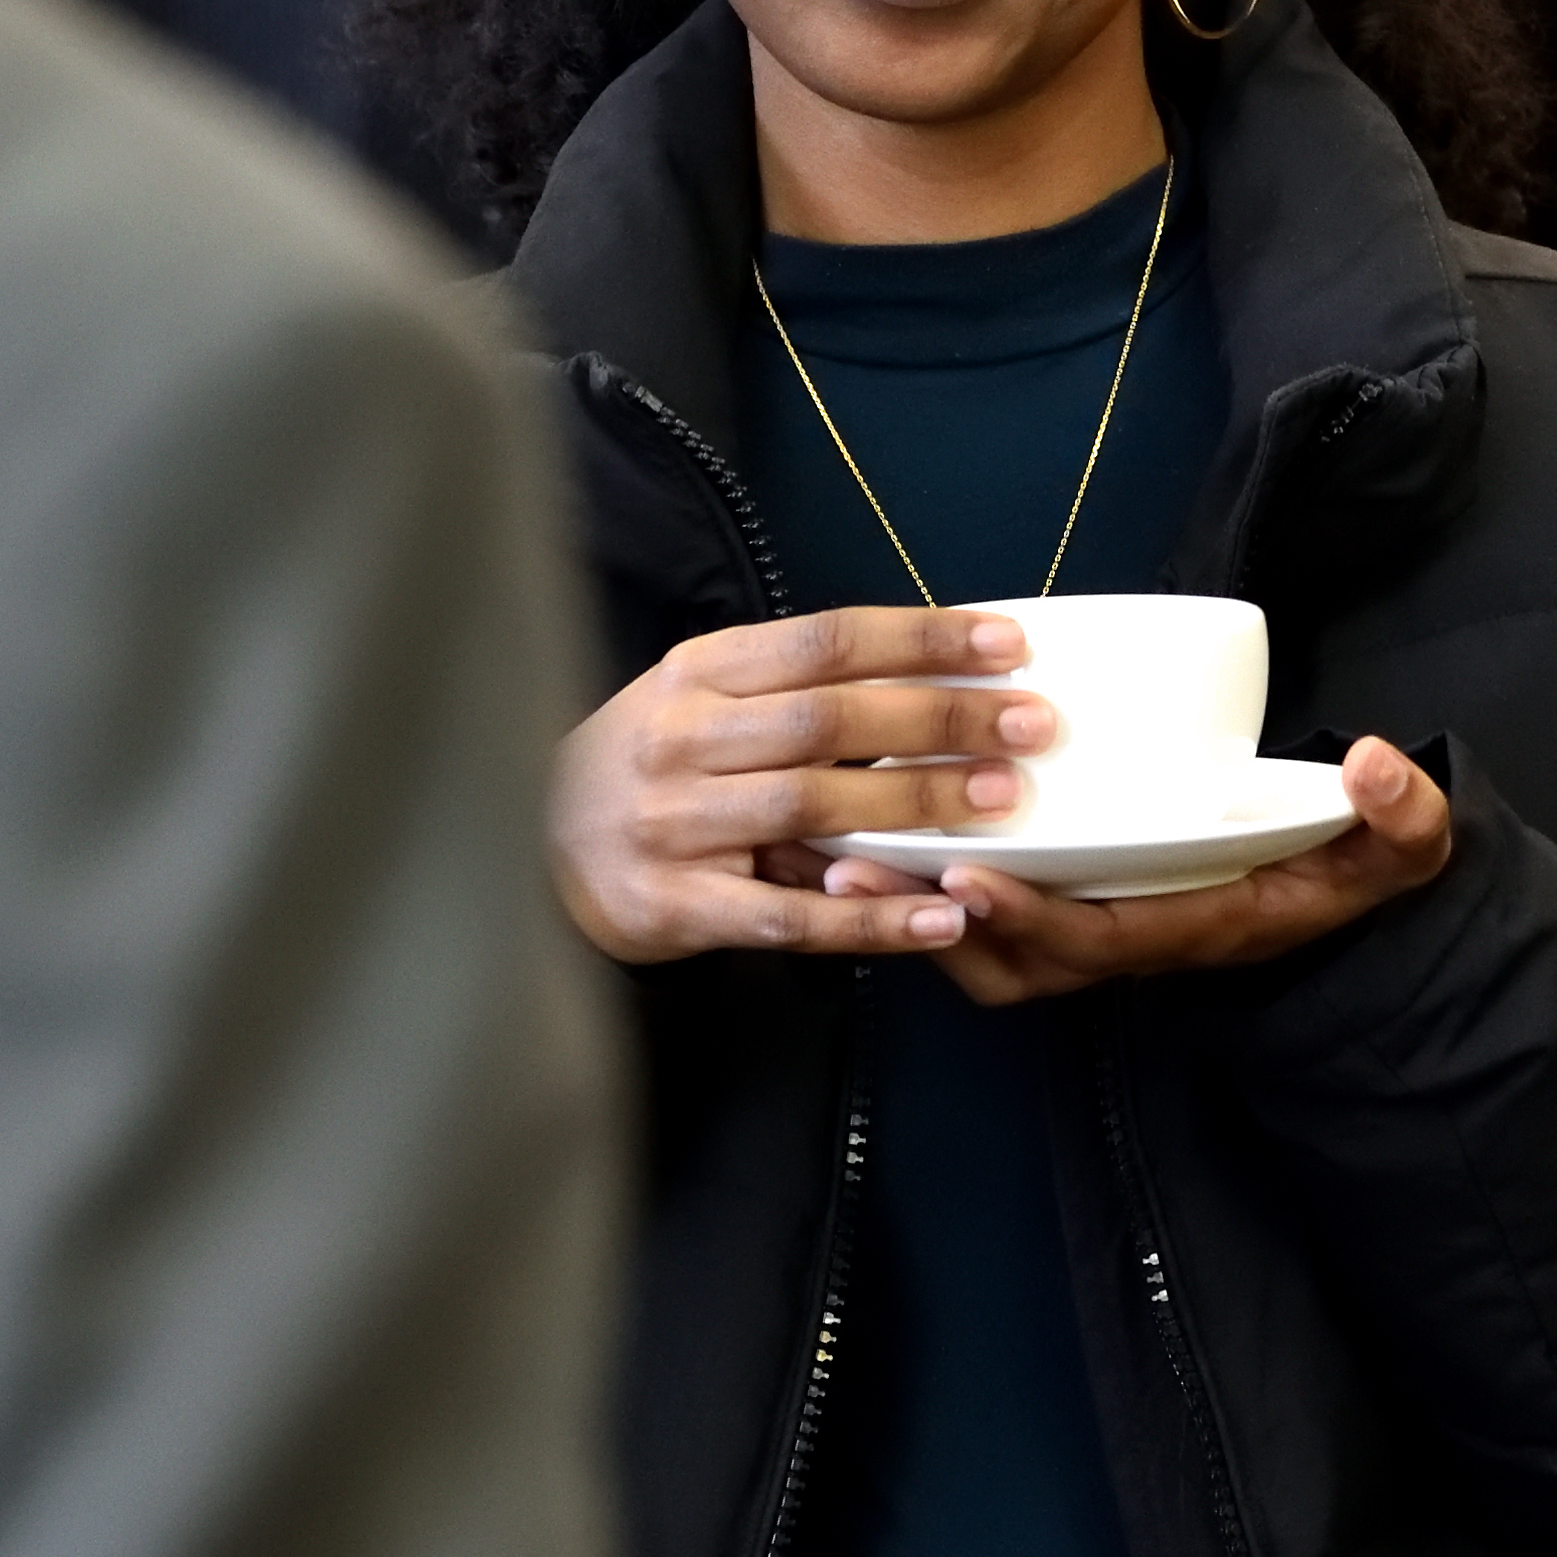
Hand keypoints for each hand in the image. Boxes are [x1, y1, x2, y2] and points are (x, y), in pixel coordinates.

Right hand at [546, 606, 1042, 968]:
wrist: (523, 849)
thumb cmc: (641, 766)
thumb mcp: (695, 701)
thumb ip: (790, 690)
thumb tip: (931, 672)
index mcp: (695, 673)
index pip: (826, 641)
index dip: (921, 637)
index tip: (1008, 642)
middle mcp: (683, 741)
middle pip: (832, 719)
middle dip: (942, 717)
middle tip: (1033, 724)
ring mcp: (674, 826)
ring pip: (815, 808)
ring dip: (917, 804)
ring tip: (1005, 800)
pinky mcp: (675, 907)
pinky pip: (787, 916)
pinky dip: (869, 919)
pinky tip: (939, 917)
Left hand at [890, 734, 1456, 1006]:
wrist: (1336, 899)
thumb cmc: (1350, 870)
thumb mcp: (1396, 852)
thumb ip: (1401, 817)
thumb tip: (1378, 762)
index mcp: (1190, 932)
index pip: (1096, 941)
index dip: (1026, 919)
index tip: (967, 880)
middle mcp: (1130, 946)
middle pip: (1009, 963)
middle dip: (928, 926)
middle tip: (851, 872)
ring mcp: (1093, 934)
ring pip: (979, 956)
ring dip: (907, 917)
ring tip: (832, 860)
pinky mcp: (1068, 908)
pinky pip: (979, 925)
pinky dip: (921, 900)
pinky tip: (866, 842)